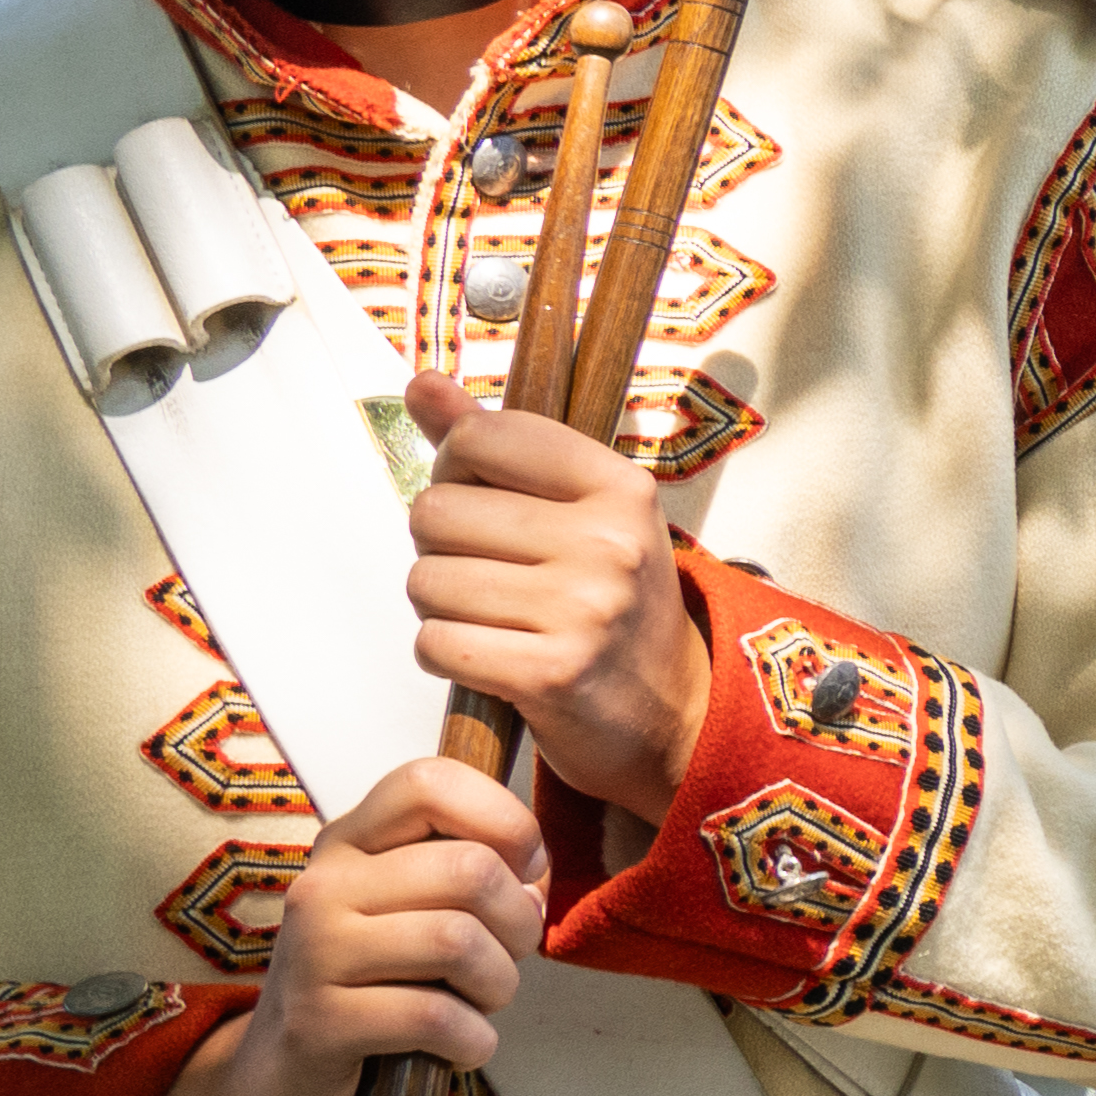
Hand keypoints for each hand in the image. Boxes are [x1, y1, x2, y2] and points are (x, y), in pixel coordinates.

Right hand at [155, 755, 555, 1095]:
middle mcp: (322, 886)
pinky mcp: (318, 1022)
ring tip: (479, 1004)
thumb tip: (533, 874)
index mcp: (348, 844)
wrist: (282, 1083)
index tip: (525, 872)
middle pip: (469, 869)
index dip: (505, 821)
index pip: (430, 781)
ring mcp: (313, 952)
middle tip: (506, 959)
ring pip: (458, 941)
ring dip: (499, 985)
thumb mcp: (413, 914)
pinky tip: (458, 1047)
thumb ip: (471, 875)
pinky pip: (435, 1016)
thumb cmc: (373, 989)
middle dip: (519, 924)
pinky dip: (473, 1041)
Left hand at [406, 399, 719, 816]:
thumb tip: (421, 383)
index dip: (457, 470)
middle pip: (436, 512)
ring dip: (442, 607)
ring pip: (426, 581)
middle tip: (494, 574)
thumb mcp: (578, 510)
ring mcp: (584, 609)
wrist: (674, 711)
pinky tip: (490, 658)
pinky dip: (447, 656)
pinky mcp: (551, 673)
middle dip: (443, 548)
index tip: (488, 502)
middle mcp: (608, 541)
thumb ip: (496, 444)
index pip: (481, 437)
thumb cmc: (610, 600)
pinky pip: (435, 644)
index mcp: (618, 486)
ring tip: (495, 619)